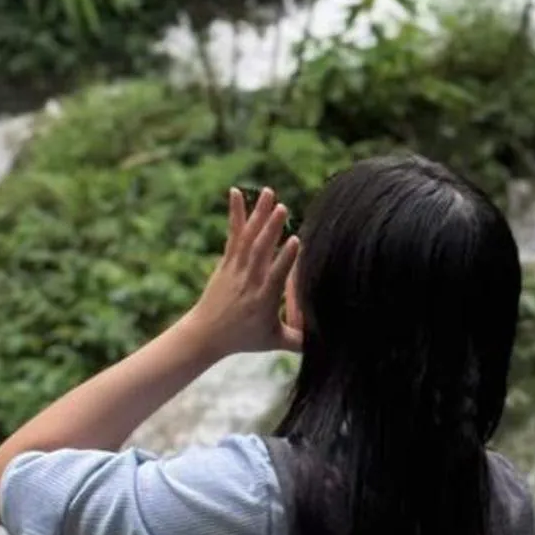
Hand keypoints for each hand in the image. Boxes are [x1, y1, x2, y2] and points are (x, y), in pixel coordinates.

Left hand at [184, 185, 301, 359]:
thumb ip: (300, 341)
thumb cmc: (243, 339)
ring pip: (248, 238)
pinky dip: (235, 213)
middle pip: (260, 251)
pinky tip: (236, 192)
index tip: (296, 240)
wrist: (205, 334)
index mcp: (263, 299)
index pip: (276, 276)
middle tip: (282, 207)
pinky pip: (233, 234)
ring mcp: (236, 269)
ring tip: (269, 192)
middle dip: (271, 229)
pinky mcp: (227, 261)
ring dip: (259, 214)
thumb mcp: (273, 342)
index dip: (286, 258)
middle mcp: (249, 280)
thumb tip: (328, 343)